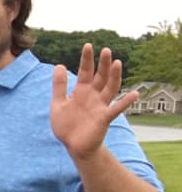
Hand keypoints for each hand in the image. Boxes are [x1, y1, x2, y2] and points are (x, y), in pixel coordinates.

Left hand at [51, 44, 136, 160]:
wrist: (72, 146)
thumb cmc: (66, 125)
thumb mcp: (57, 104)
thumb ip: (59, 86)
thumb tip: (59, 65)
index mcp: (81, 91)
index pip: (85, 72)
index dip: (87, 60)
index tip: (88, 45)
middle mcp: (93, 96)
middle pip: (100, 77)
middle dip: (103, 64)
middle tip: (106, 50)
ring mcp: (100, 106)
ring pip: (110, 88)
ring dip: (114, 76)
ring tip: (117, 63)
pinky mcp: (104, 118)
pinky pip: (116, 109)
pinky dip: (125, 102)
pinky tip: (134, 94)